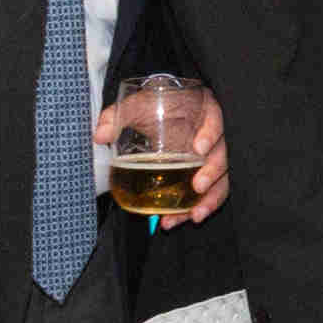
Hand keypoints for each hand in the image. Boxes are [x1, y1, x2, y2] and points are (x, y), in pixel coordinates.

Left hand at [100, 86, 230, 221]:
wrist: (168, 109)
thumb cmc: (157, 105)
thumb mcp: (137, 105)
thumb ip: (117, 116)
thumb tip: (100, 136)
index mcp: (202, 112)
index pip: (214, 120)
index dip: (210, 134)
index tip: (198, 148)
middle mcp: (214, 135)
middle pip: (223, 155)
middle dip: (213, 173)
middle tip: (197, 186)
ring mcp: (214, 156)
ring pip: (222, 179)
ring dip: (210, 199)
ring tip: (195, 215)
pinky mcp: (209, 172)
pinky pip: (213, 191)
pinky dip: (203, 206)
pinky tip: (190, 218)